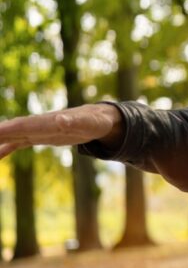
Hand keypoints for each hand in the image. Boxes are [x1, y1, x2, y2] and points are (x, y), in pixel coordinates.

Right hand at [0, 104, 123, 159]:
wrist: (98, 119)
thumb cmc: (94, 121)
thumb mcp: (88, 123)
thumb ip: (74, 122)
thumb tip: (62, 120)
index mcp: (46, 122)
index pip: (20, 126)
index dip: (5, 130)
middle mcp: (37, 124)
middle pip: (9, 129)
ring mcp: (36, 130)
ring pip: (10, 136)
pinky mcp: (39, 136)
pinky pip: (16, 143)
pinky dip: (4, 148)